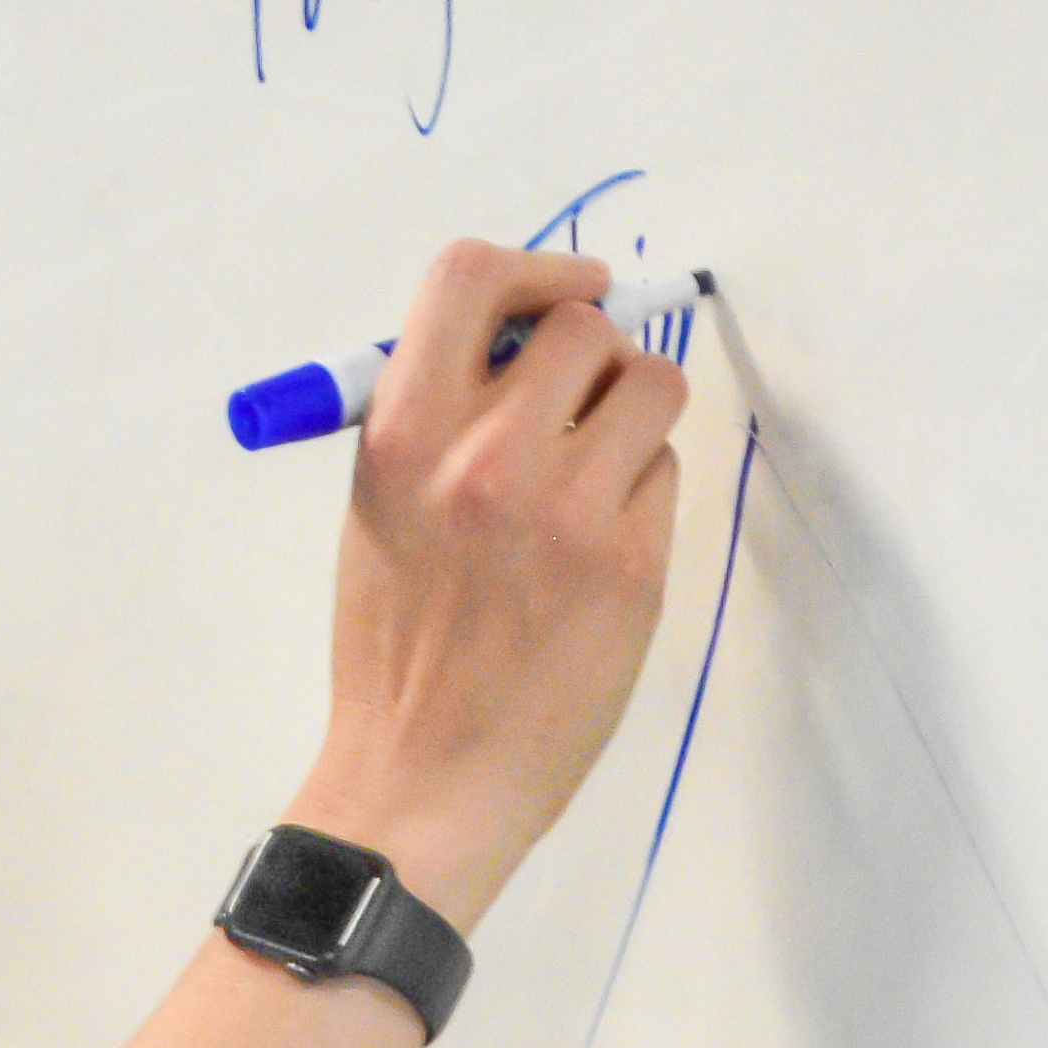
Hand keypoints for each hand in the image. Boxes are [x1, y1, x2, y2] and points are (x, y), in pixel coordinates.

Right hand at [281, 243, 685, 931]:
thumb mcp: (382, 508)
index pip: (471, 278)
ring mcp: (566, 511)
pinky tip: (599, 554)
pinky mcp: (630, 567)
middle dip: (596, 353)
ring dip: (635, 414)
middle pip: (586, 325)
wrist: (421, 778)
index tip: (570, 288)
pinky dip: (643, 498)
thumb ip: (442, 416)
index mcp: (403, 434)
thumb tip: (531, 343)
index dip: (536, 268)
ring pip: (652, 388)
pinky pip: (665, 477)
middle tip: (581, 406)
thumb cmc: (397, 647)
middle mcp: (485, 457)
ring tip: (595, 476)